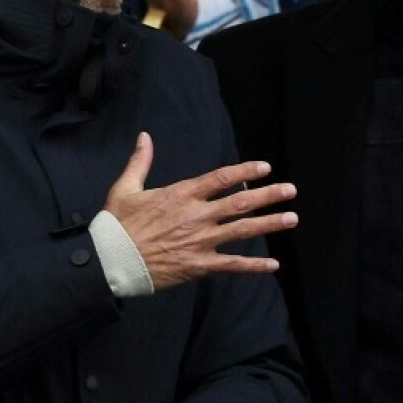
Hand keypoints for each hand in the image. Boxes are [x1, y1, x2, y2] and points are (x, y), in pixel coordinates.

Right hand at [105, 132, 296, 289]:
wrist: (111, 260)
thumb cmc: (117, 225)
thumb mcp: (125, 188)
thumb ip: (140, 161)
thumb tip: (144, 136)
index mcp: (181, 194)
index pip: (221, 178)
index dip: (246, 170)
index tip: (265, 167)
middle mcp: (196, 215)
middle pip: (240, 202)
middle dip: (268, 195)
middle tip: (291, 190)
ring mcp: (200, 241)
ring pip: (242, 230)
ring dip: (269, 224)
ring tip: (291, 218)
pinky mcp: (198, 265)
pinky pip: (232, 265)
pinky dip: (253, 266)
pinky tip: (273, 265)